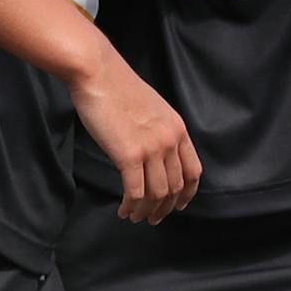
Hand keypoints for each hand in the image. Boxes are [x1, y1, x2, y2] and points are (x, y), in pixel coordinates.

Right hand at [66, 46, 199, 223]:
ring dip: (146, 211)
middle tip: (151, 218)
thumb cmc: (116, 87)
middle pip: (174, 187)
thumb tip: (153, 156)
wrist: (97, 73)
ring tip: (134, 216)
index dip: (187, 194)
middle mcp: (170, 140)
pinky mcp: (129, 155)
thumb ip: (158, 131)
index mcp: (177, 128)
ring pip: (156, 194)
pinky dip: (130, 206)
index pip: (193, 171)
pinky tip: (123, 209)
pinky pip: (135, 192)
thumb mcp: (151, 108)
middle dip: (164, 208)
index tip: (177, 205)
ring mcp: (151, 148)